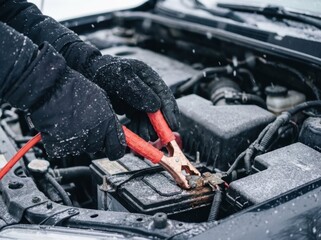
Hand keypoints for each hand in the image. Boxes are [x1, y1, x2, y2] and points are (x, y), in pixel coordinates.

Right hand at [6, 43, 125, 158]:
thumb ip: (109, 117)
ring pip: (80, 148)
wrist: (49, 86)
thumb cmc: (74, 88)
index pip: (117, 148)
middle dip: (92, 139)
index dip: (115, 150)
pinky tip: (58, 127)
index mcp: (107, 122)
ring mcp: (77, 140)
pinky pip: (63, 150)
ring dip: (76, 140)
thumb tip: (114, 130)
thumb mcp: (101, 98)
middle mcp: (95, 133)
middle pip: (97, 148)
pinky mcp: (60, 145)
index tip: (113, 150)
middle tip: (82, 123)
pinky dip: (59, 142)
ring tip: (69, 121)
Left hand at [88, 56, 179, 140]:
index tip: (172, 126)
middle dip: (158, 125)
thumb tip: (156, 106)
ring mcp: (139, 98)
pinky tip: (135, 136)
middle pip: (159, 110)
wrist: (86, 74)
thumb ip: (138, 91)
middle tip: (154, 137)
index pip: (165, 96)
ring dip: (147, 129)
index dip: (170, 112)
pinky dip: (138, 129)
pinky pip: (139, 121)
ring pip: (149, 118)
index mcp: (148, 77)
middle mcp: (146, 88)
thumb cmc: (101, 71)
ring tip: (143, 138)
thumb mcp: (120, 78)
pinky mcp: (131, 107)